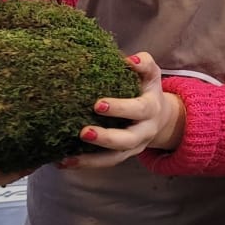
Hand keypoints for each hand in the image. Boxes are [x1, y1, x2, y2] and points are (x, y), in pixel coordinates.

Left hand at [57, 52, 183, 169]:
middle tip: (84, 132)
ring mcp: (133, 147)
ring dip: (92, 159)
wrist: (160, 118)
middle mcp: (144, 131)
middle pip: (128, 139)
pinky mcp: (122, 156)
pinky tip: (64, 162)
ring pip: (115, 158)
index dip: (119, 108)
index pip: (138, 109)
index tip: (97, 104)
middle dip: (106, 138)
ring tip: (67, 157)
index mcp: (151, 108)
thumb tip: (127, 60)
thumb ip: (143, 63)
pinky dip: (85, 164)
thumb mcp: (151, 75)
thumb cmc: (147, 91)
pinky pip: (104, 163)